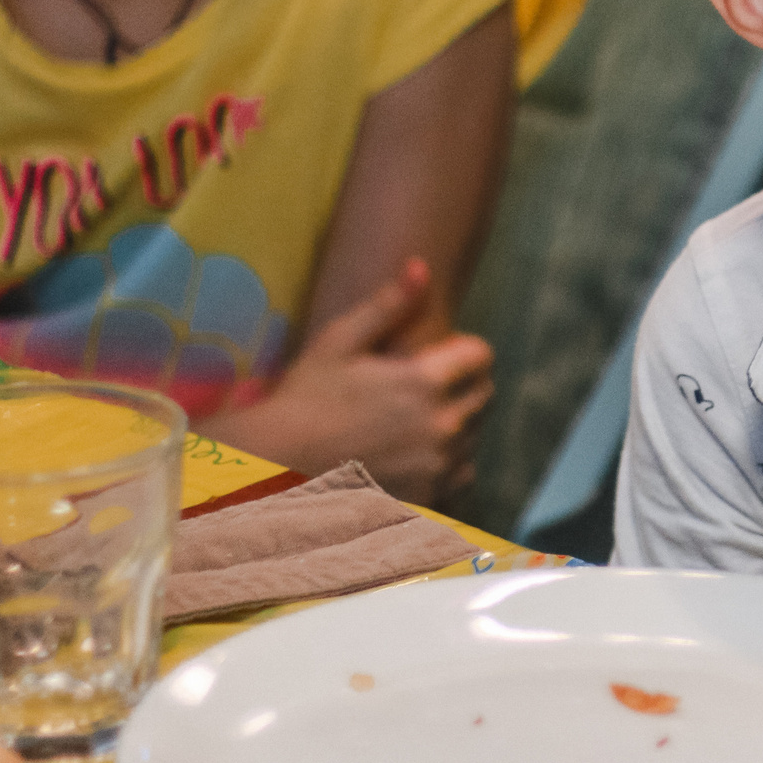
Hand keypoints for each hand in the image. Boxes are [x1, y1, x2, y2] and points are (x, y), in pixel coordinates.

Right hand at [211, 258, 493, 505]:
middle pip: (485, 394)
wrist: (277, 468)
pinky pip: (463, 473)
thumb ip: (387, 305)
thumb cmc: (303, 399)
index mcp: (424, 382)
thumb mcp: (339, 343)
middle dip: (465, 384)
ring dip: (458, 423)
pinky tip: (418, 454)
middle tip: (428, 386)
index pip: (481, 355)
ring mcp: (438, 465)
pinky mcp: (431, 497)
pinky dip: (450, 463)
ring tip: (417, 420)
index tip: (441, 354)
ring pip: (475, 435)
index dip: (463, 350)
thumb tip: (421, 265)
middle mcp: (441, 425)